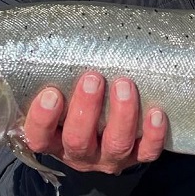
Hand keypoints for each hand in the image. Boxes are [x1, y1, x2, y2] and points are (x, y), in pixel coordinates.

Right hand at [23, 72, 168, 173]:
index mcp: (53, 139)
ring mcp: (108, 158)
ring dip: (121, 115)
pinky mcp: (136, 157)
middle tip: (93, 79)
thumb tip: (59, 37)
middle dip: (86, 109)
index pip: (38, 137)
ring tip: (124, 85)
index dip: (43, 119)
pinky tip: (156, 113)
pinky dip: (153, 135)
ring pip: (115, 144)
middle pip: (78, 140)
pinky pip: (147, 152)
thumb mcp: (62, 93)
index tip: (51, 94)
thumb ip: (57, 76)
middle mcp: (79, 153)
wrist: (106, 133)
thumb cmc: (77, 102)